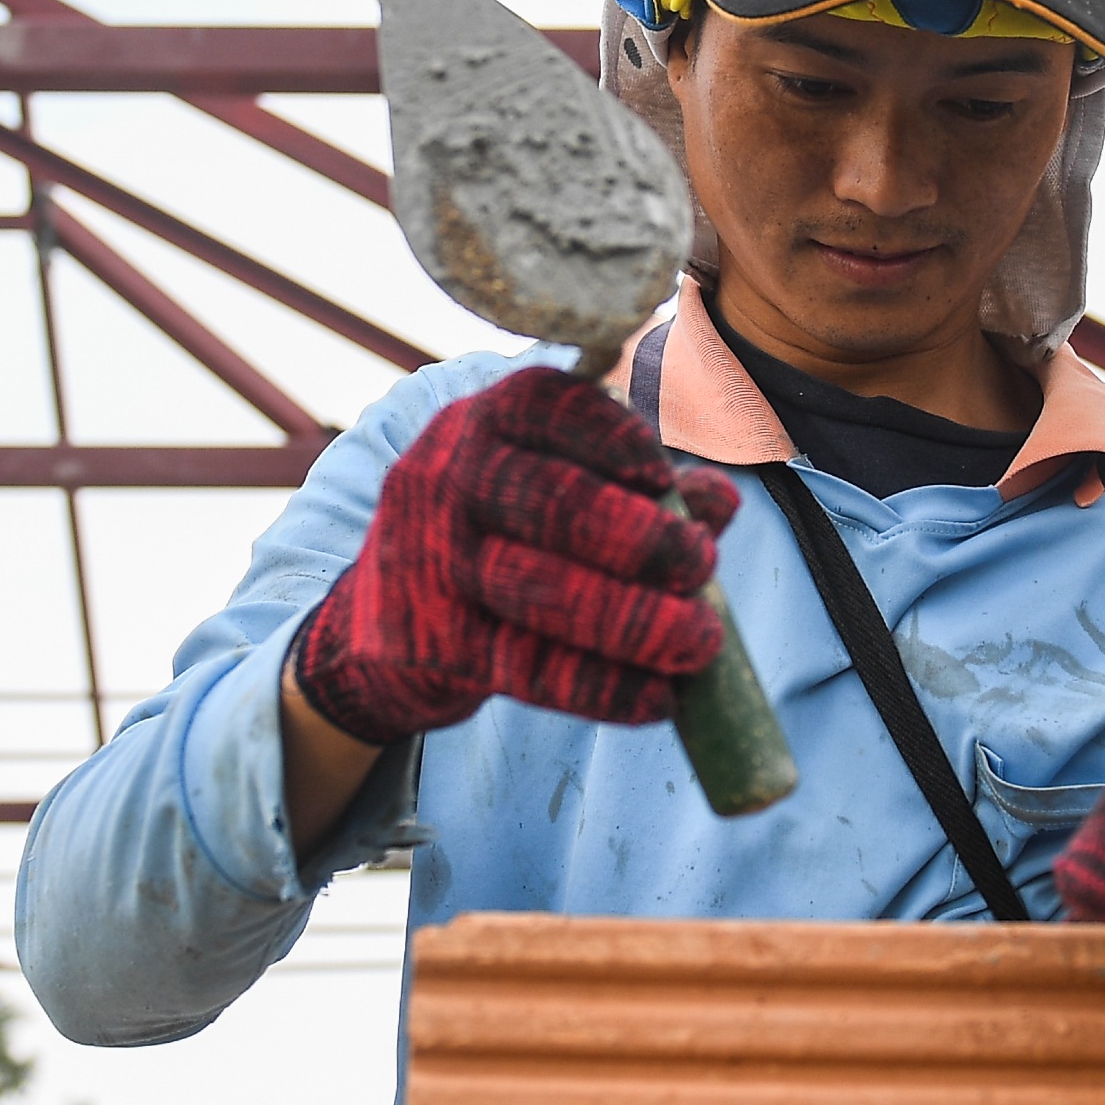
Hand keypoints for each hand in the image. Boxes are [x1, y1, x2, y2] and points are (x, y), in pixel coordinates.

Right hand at [290, 366, 736, 744]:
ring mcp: (430, 563)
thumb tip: (723, 500)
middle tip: (702, 565)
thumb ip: (641, 488)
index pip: (547, 405)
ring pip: (542, 591)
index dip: (613, 437)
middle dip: (641, 538)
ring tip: (702, 640)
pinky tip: (661, 699)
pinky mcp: (433, 643)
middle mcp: (445, 479)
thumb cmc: (496, 536)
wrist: (382, 620)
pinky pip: (529, 668)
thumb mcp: (552, 489)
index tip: (662, 476)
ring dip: (637, 621)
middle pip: (553, 503)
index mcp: (481, 422)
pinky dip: (605, 688)